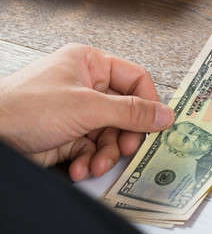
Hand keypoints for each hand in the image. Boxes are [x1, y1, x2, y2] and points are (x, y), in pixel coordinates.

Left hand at [0, 44, 173, 180]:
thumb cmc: (24, 108)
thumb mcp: (86, 107)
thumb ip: (131, 112)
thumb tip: (166, 115)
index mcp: (90, 64)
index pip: (135, 79)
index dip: (149, 102)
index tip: (158, 124)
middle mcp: (86, 86)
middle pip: (126, 112)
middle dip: (125, 136)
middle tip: (128, 149)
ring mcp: (77, 112)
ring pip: (111, 135)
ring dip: (107, 154)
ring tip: (97, 165)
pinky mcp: (68, 136)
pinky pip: (93, 150)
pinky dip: (90, 162)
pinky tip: (81, 168)